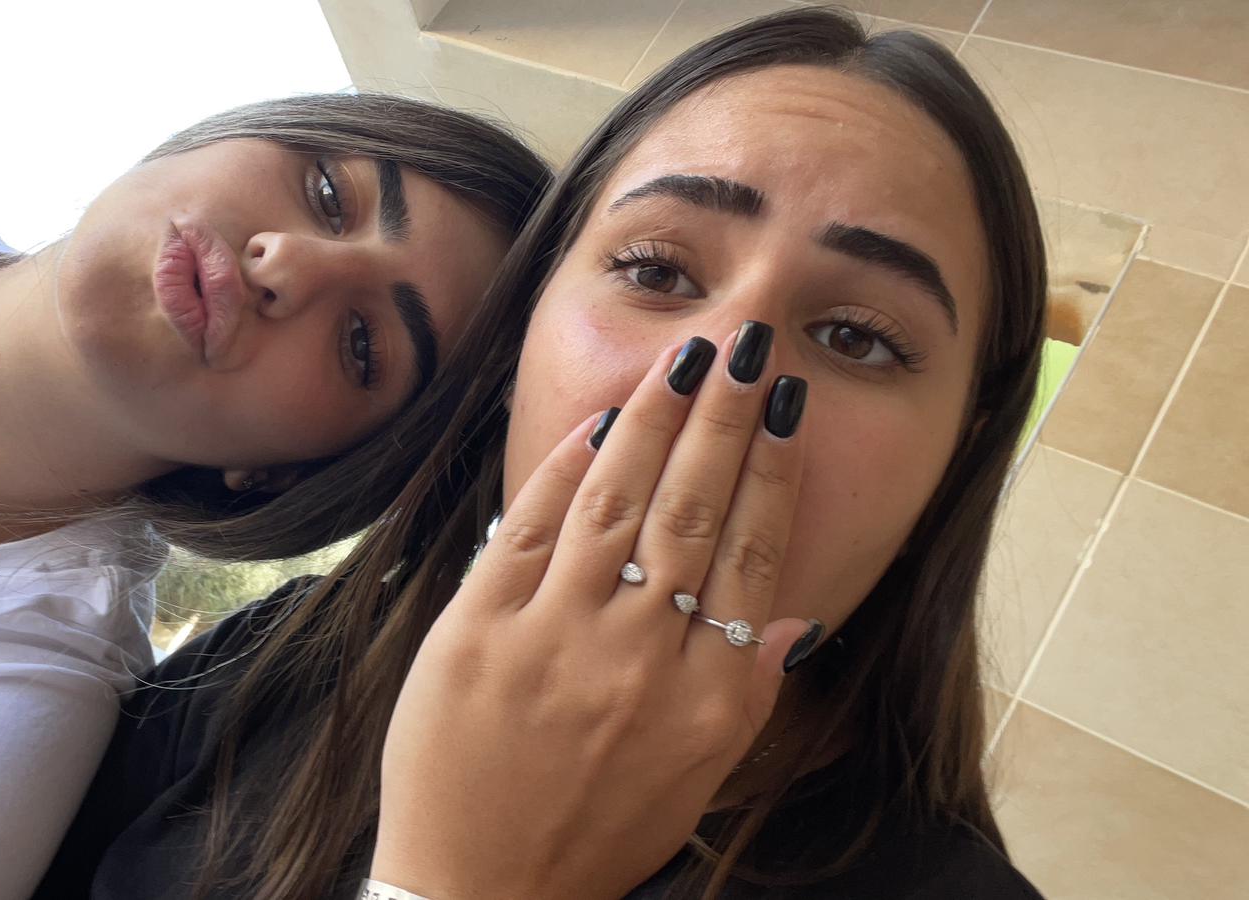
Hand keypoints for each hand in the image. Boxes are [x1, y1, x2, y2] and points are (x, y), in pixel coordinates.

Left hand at [373, 334, 816, 899]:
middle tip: (747, 344)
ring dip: (655, 419)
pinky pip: (531, 525)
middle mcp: (642, 658)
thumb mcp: (697, 779)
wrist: (477, 888)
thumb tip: (796, 619)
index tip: (787, 402)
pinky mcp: (478, 628)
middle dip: (725, 415)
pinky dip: (565, 468)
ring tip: (684, 360)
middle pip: (696, 509)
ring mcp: (556, 638)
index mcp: (710, 698)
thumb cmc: (594, 833)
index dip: (774, 469)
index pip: (756, 555)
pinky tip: (597, 423)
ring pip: (619, 500)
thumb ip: (747, 693)